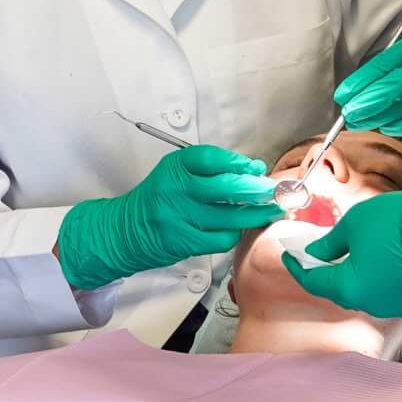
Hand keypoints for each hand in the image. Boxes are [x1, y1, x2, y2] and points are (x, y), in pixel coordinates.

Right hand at [56, 144, 278, 290]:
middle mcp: (176, 190)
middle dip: (257, 189)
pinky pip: (220, 238)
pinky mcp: (183, 242)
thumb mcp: (176, 174)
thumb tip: (253, 170)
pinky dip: (234, 234)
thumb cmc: (158, 199)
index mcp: (175, 168)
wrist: (126, 230)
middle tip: (275, 191)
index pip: (212, 159)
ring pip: (228, 217)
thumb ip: (209, 170)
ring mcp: (179, 218)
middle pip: (226, 188)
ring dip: (256, 214)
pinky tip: (240, 229)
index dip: (239, 163)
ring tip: (273, 211)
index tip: (256, 167)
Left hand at [279, 192, 401, 317]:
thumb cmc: (397, 224)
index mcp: (350, 288)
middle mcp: (372, 305)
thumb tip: (317, 253)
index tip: (291, 256)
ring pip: (370, 292)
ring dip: (360, 275)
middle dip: (330, 272)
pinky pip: (394, 292)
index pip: (314, 281)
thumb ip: (330, 243)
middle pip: (342, 289)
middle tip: (321, 254)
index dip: (298, 267)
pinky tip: (388, 260)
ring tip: (359, 253)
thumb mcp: (354, 224)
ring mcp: (398, 306)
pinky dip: (385, 279)